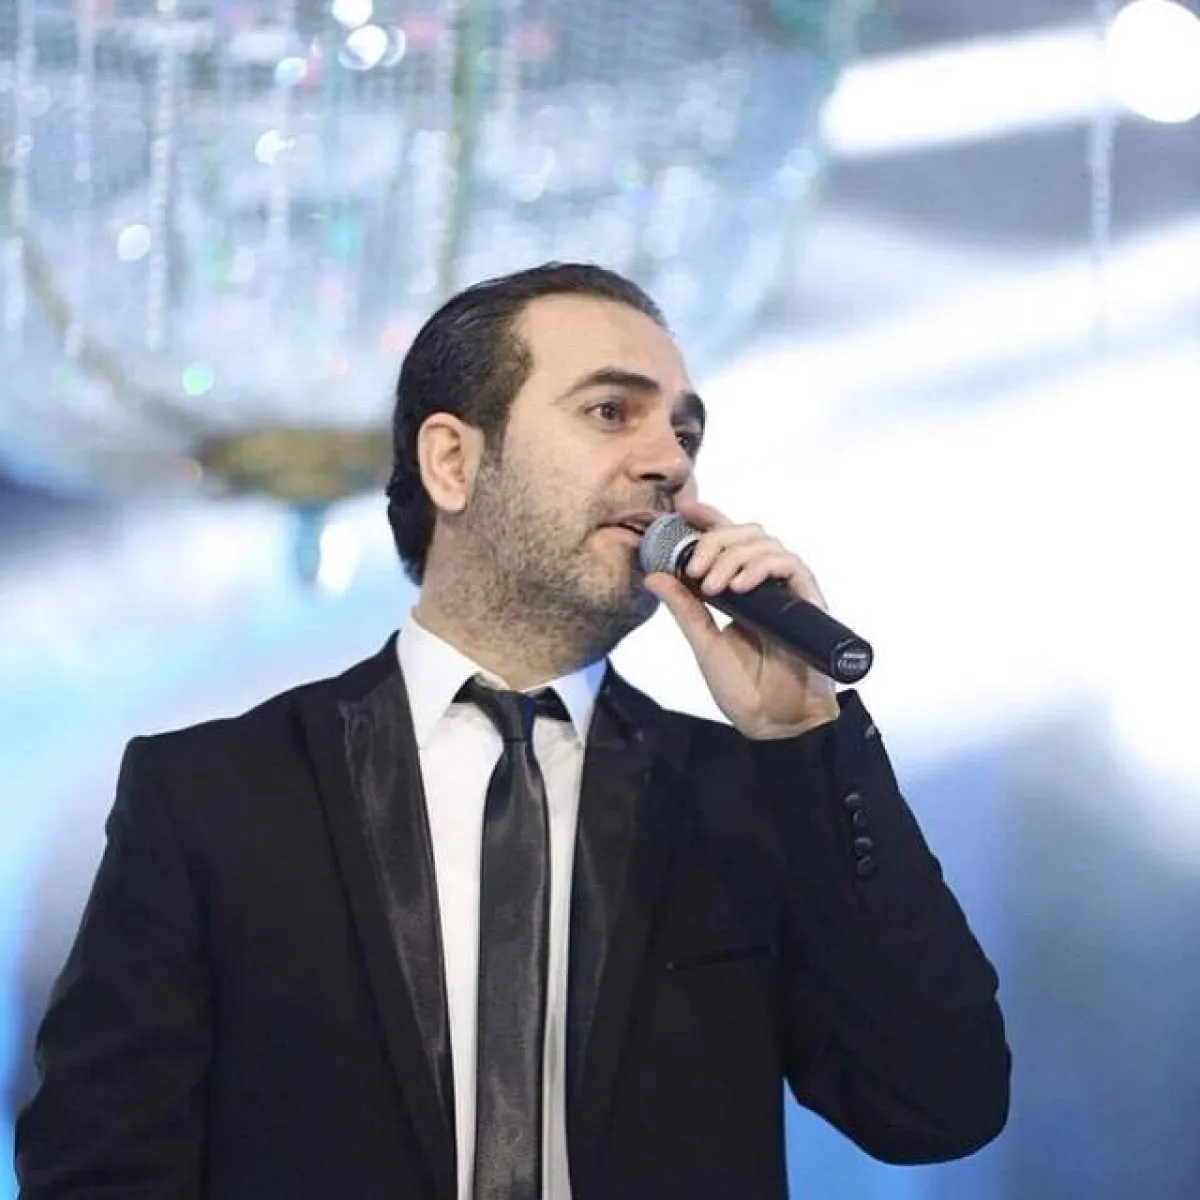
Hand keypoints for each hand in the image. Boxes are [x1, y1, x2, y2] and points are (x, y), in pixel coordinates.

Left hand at [643, 499, 840, 739]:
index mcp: (738, 590)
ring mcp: (786, 590)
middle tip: (693, 569)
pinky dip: (760, 566)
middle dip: (714, 541)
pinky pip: (789, 563)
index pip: (726, 541)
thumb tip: (653, 575)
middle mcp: (764, 584)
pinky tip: (739, 586)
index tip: (683, 510)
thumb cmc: (743, 688)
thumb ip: (683, 608)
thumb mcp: (703, 642)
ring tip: (713, 586)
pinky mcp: (807, 600)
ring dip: (733, 556)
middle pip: (744, 533)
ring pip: (764, 543)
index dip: (709, 518)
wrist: (775, 723)